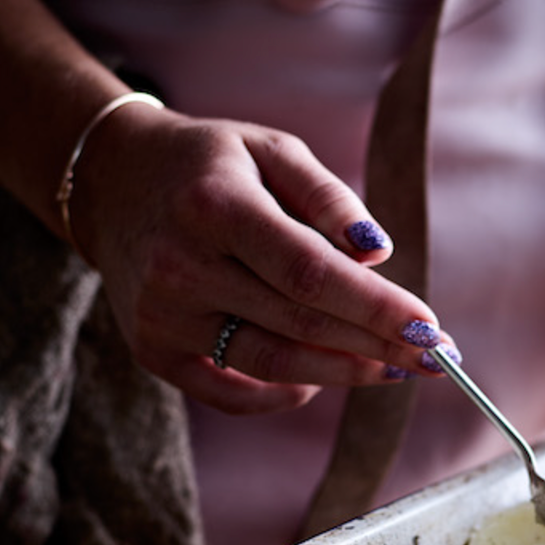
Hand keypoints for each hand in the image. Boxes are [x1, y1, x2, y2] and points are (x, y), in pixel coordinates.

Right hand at [65, 101, 448, 412]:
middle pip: (299, 324)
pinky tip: (321, 379)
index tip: (430, 326)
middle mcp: (181, 266)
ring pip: (271, 363)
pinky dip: (282, 393)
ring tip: (395, 370)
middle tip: (434, 358)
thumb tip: (378, 255)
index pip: (311, 272)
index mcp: (215, 207)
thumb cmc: (208, 164)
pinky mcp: (152, 349)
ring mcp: (162, 315)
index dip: (375, 307)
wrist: (110, 181)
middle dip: (376, 346)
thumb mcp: (270, 150)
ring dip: (343, 373)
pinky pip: (228, 391)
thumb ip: (328, 197)